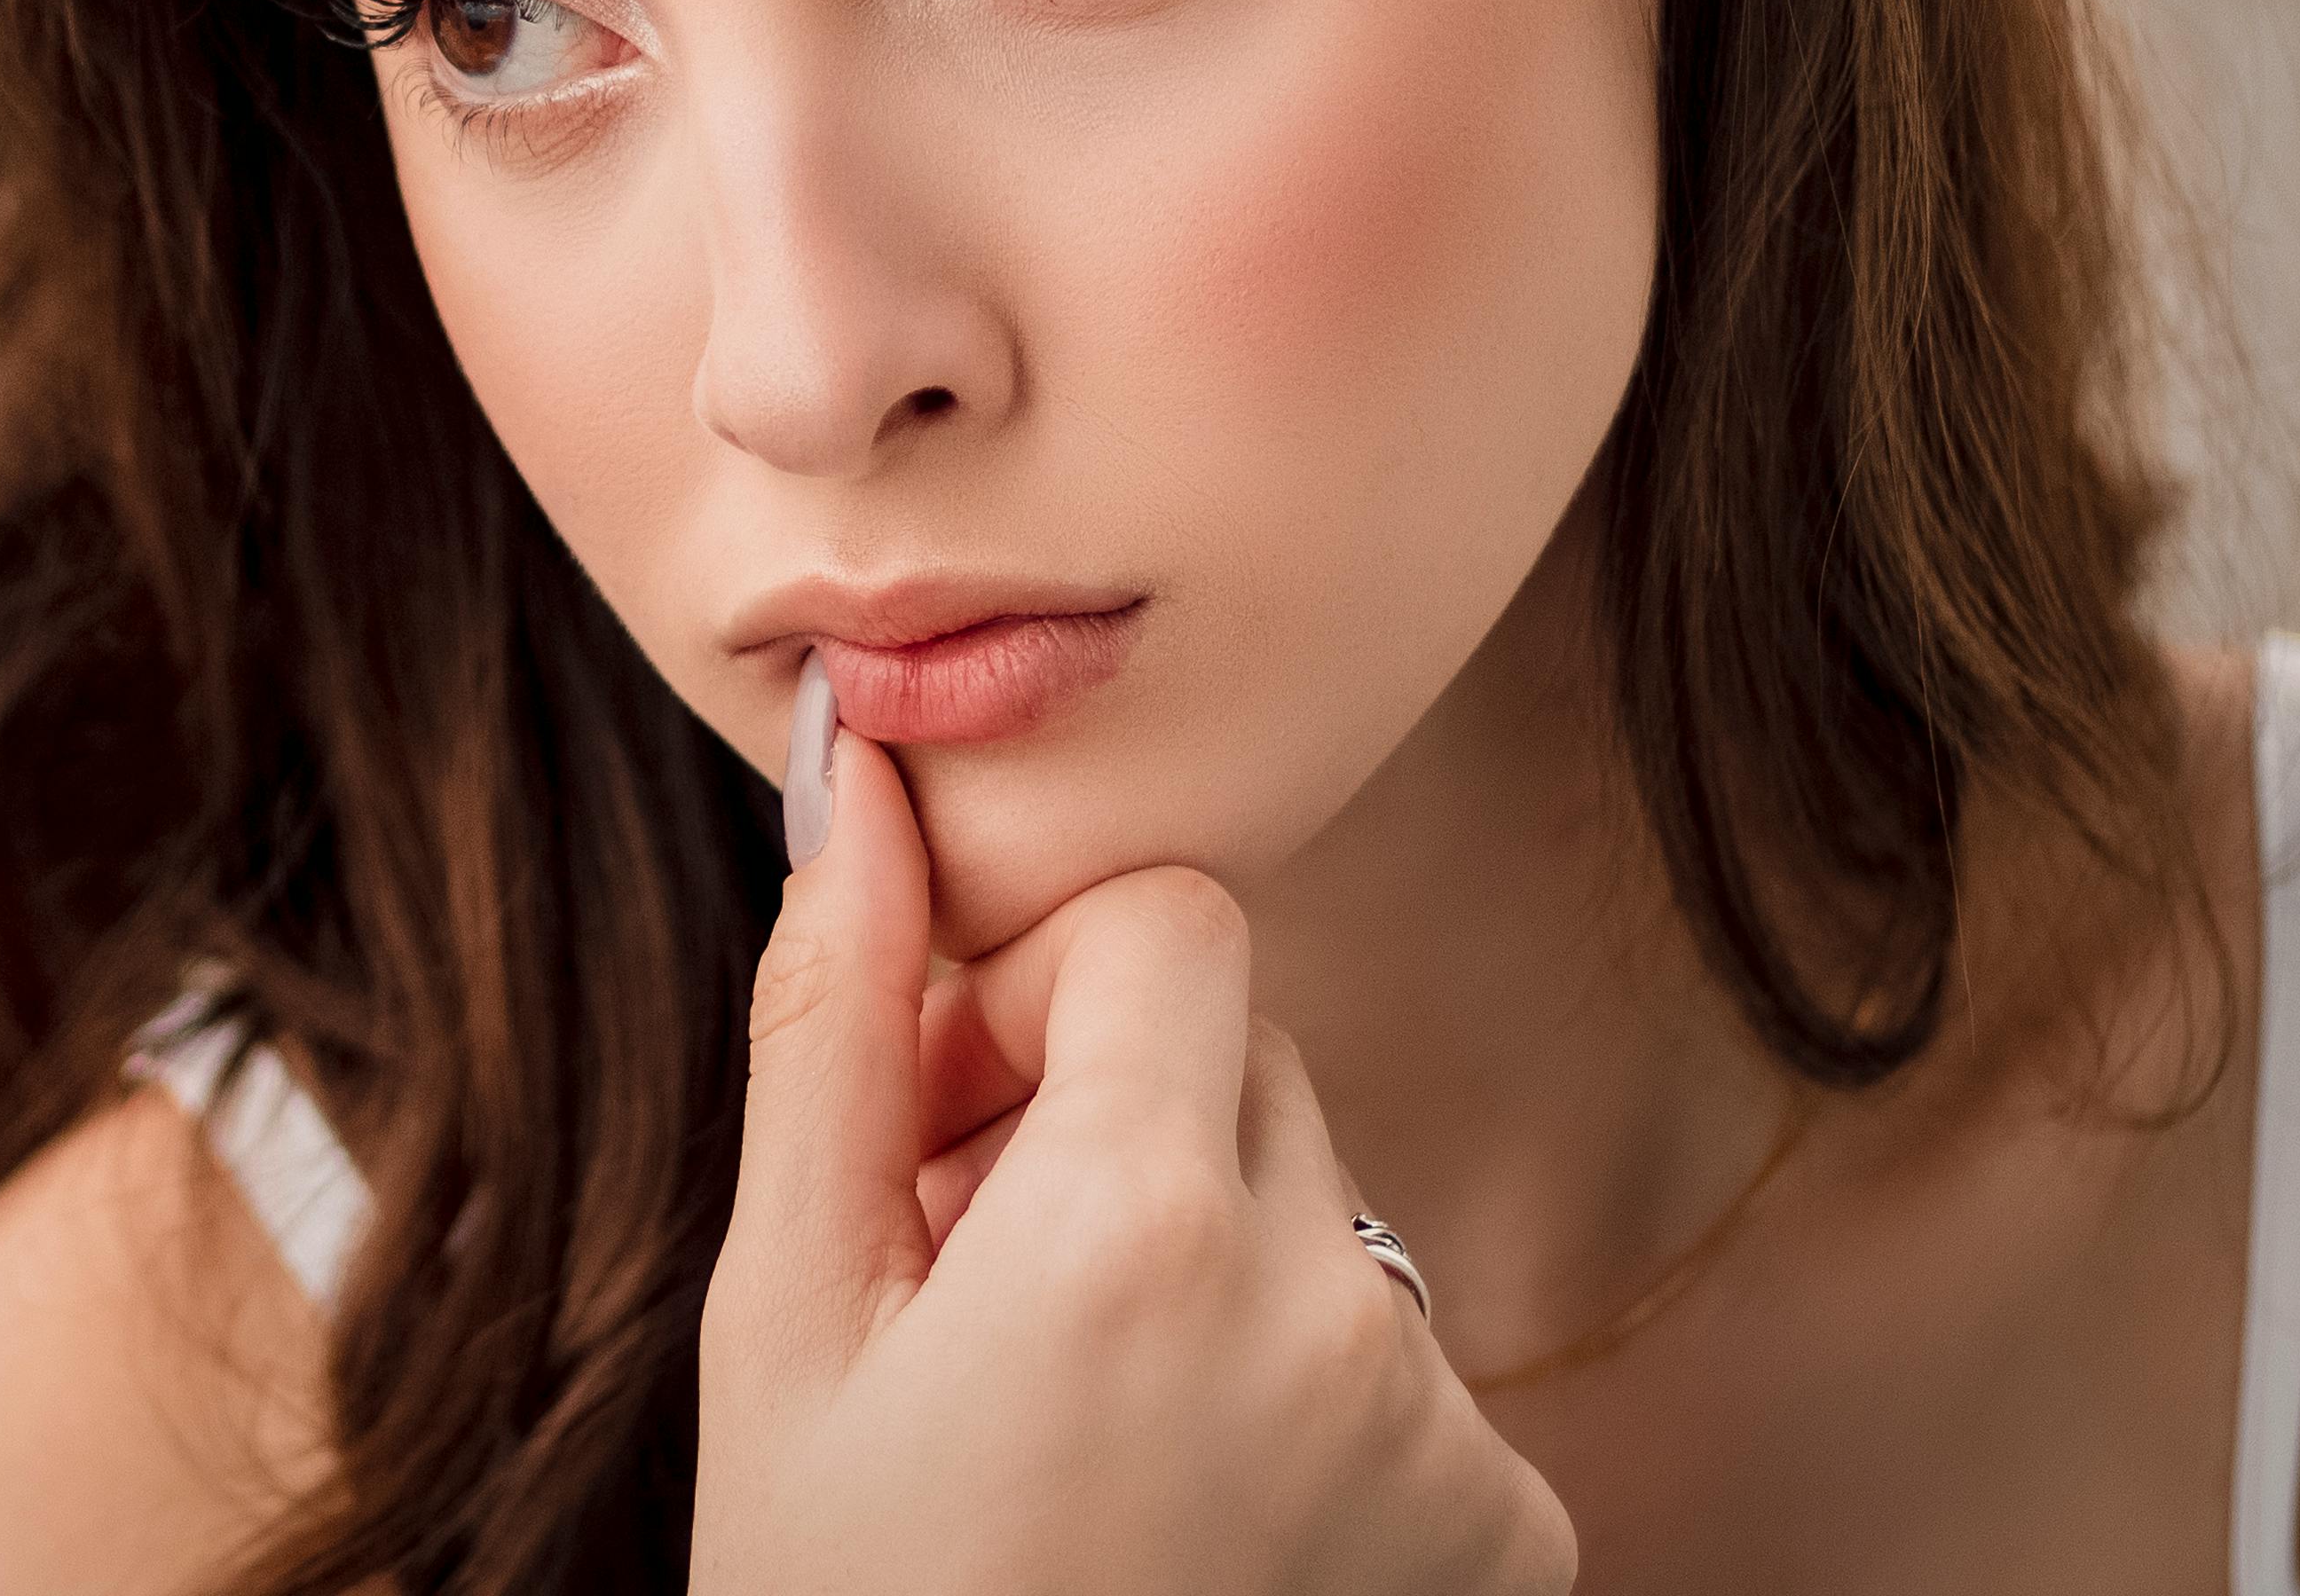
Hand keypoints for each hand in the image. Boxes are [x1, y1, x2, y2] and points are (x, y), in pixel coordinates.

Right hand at [691, 718, 1572, 1594]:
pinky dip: (1301, 1400)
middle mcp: (1337, 1303)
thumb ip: (834, 1026)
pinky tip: (1184, 1513)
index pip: (1172, 920)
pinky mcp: (1512, 1533)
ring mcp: (1441, 1430)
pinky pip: (1399, 1357)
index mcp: (1141, 1223)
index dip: (1043, 996)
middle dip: (1117, 1126)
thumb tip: (855, 779)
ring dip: (1211, 1266)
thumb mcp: (786, 1319)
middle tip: (983, 1294)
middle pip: (1248, 1059)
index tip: (955, 1129)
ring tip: (1079, 1432)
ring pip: (1324, 1206)